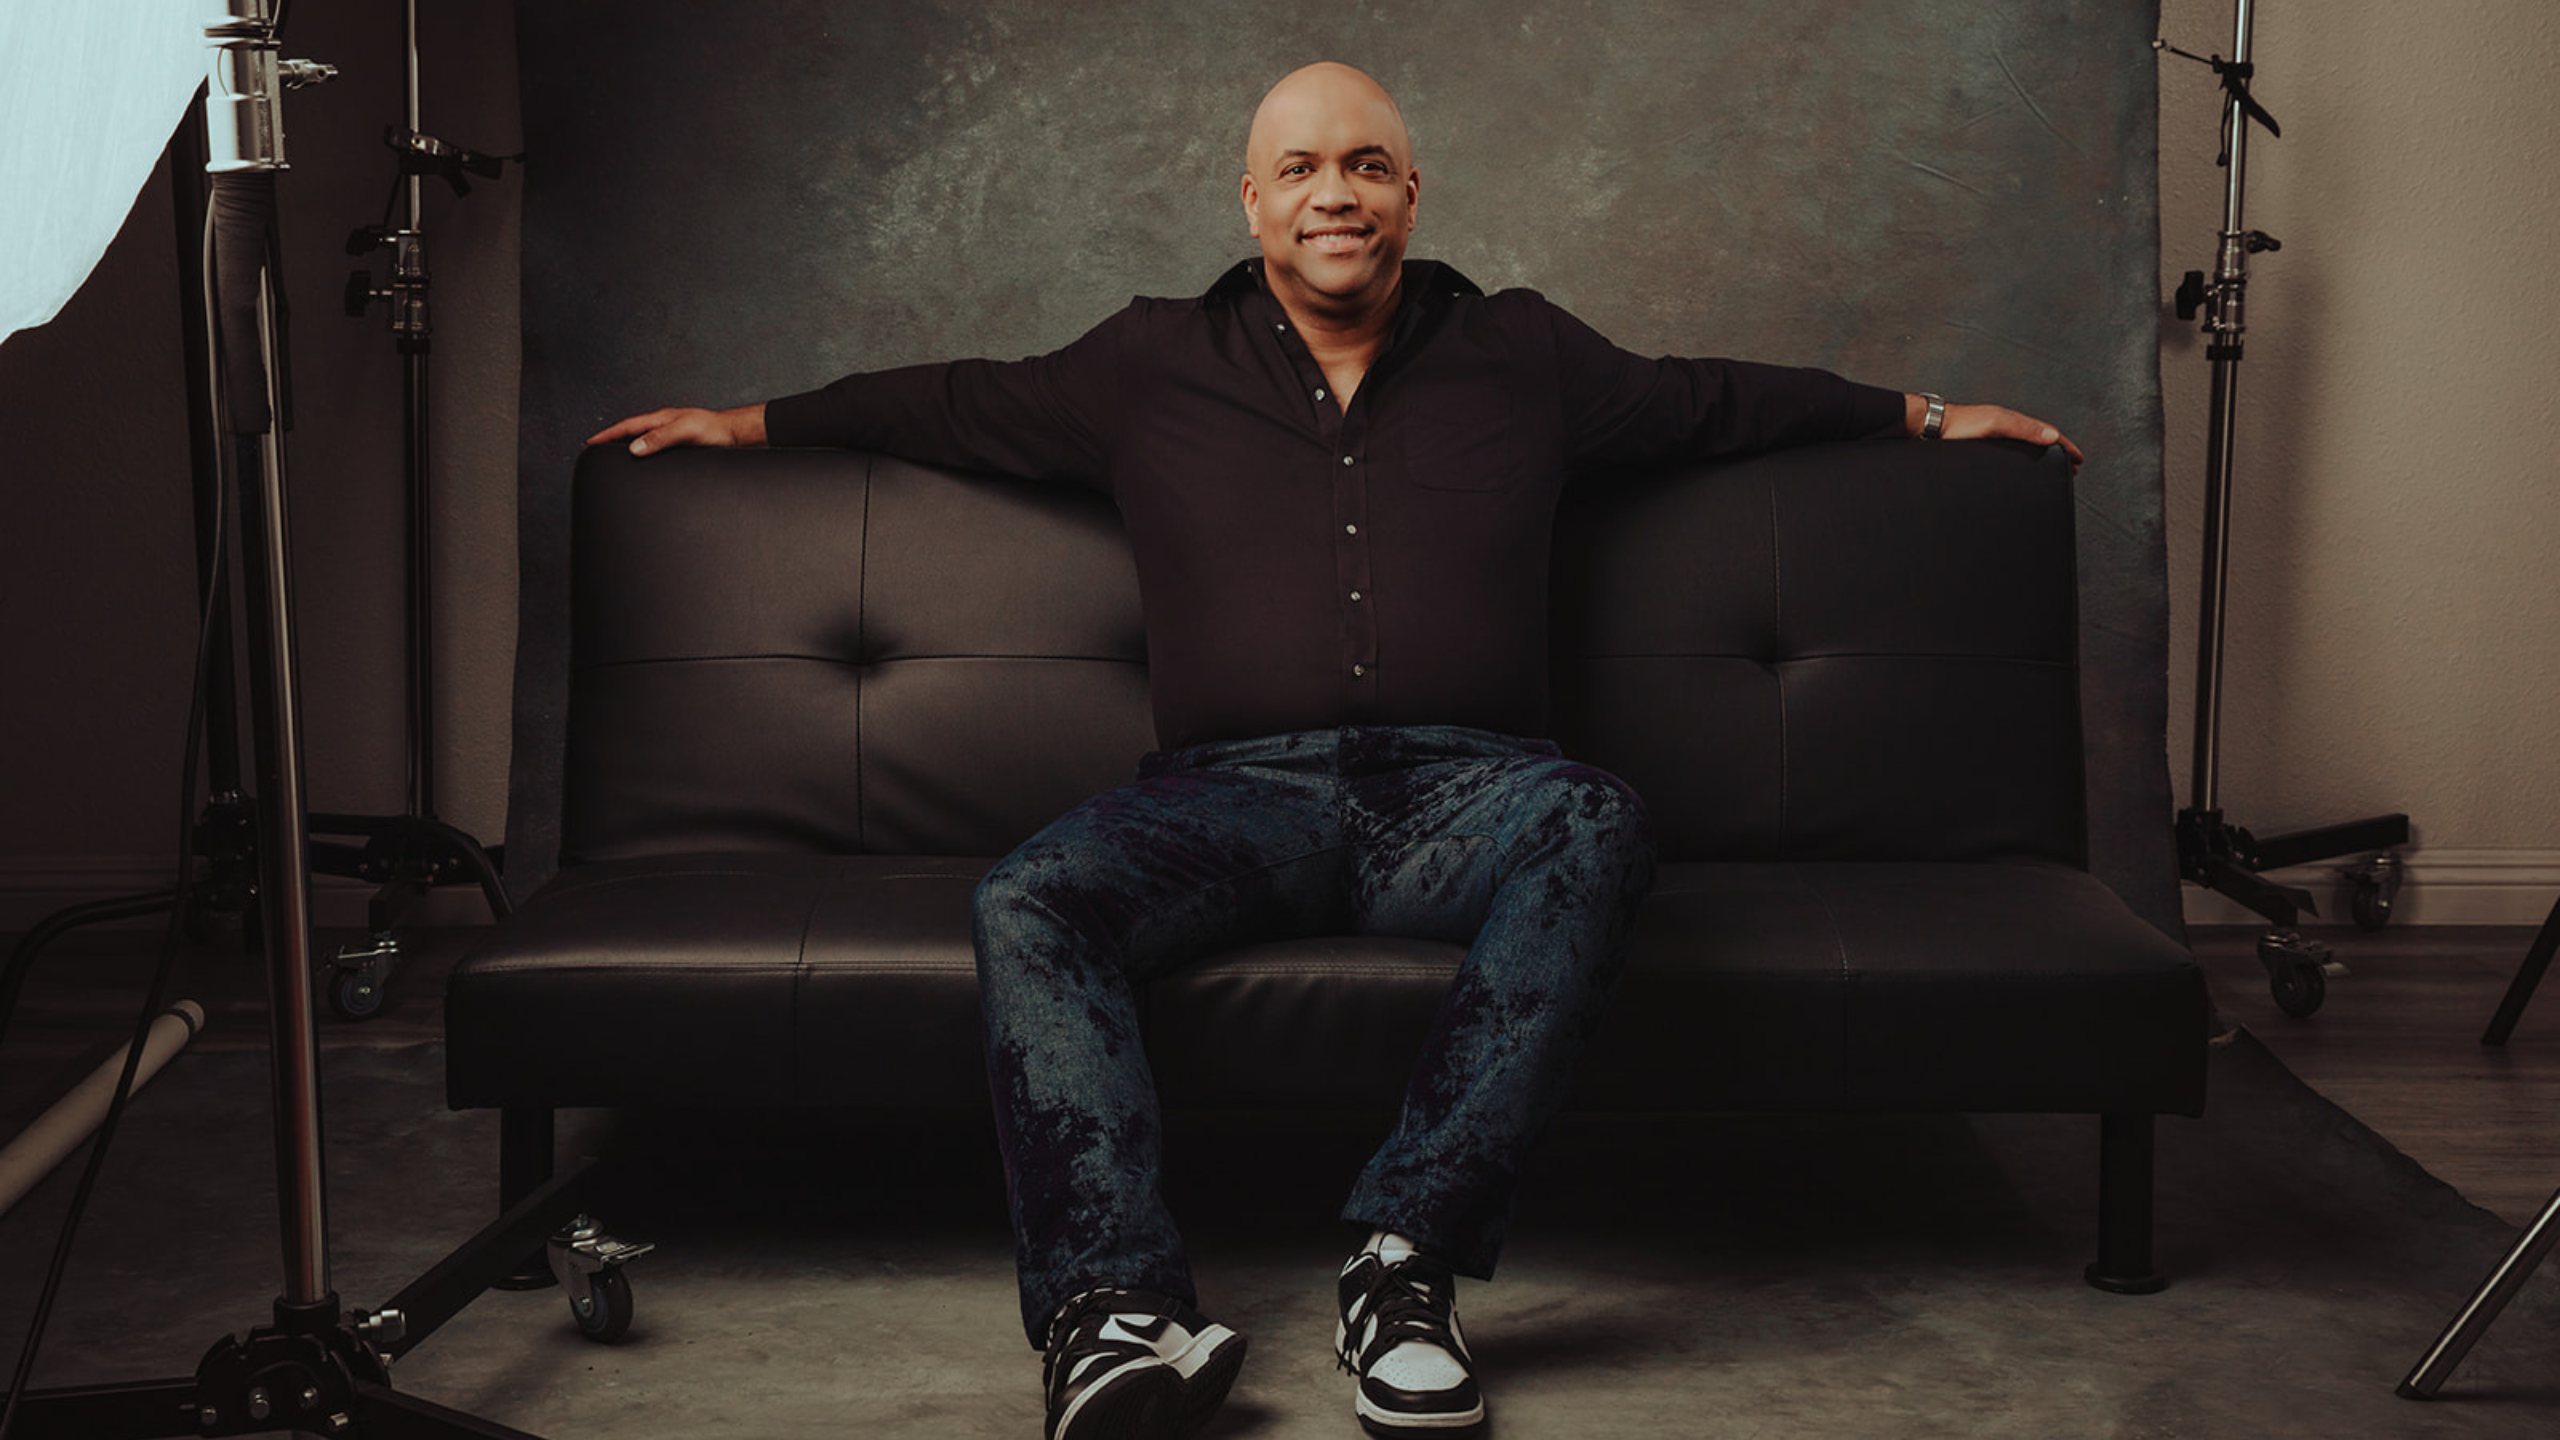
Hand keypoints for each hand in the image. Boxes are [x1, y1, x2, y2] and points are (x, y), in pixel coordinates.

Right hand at [585, 403, 768, 455]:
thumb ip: (660, 438)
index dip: (607, 435)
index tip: (591, 443)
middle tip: (597, 451)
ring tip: (616, 459)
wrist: (738, 436)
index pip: (627, 426)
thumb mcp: (685, 431)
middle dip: (613, 441)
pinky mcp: (682, 448)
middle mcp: (665, 426)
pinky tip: (645, 465)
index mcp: (661, 418)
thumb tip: (635, 447)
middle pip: (632, 433)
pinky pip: (657, 453)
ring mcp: (673, 437)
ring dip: (629, 449)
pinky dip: (646, 457)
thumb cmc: (716, 429)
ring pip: (644, 443)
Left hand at [1905, 395, 2084, 473]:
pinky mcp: (1981, 454)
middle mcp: (2005, 432)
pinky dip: (2021, 466)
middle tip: (2071, 471)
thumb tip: (2052, 436)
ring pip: (2024, 452)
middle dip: (2057, 456)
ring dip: (2040, 462)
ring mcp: (1994, 443)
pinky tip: (2019, 476)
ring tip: (2050, 474)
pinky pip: (2009, 461)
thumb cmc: (1958, 424)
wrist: (1930, 430)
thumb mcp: (1996, 423)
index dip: (2065, 448)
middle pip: (2039, 443)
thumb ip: (2023, 428)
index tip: (2079, 461)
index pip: (2048, 435)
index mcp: (2013, 422)